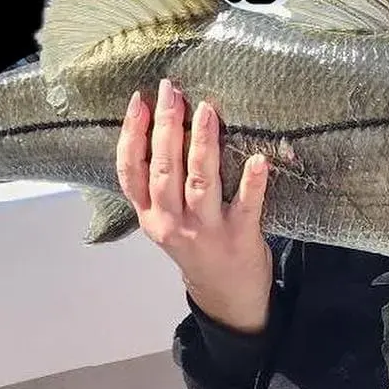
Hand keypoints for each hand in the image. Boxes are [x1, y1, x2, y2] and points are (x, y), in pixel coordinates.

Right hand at [117, 77, 276, 332]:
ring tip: (206, 110)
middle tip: (171, 90)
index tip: (139, 101)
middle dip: (166, 127)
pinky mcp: (239, 237)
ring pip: (198, 182)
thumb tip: (164, 125)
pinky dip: (251, 182)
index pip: (130, 172)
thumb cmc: (198, 248)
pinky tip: (257, 159)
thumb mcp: (166, 222)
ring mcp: (205, 231)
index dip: (132, 134)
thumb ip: (160, 186)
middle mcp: (172, 223)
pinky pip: (245, 205)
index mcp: (150, 216)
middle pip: (163, 170)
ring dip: (202, 144)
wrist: (227, 297)